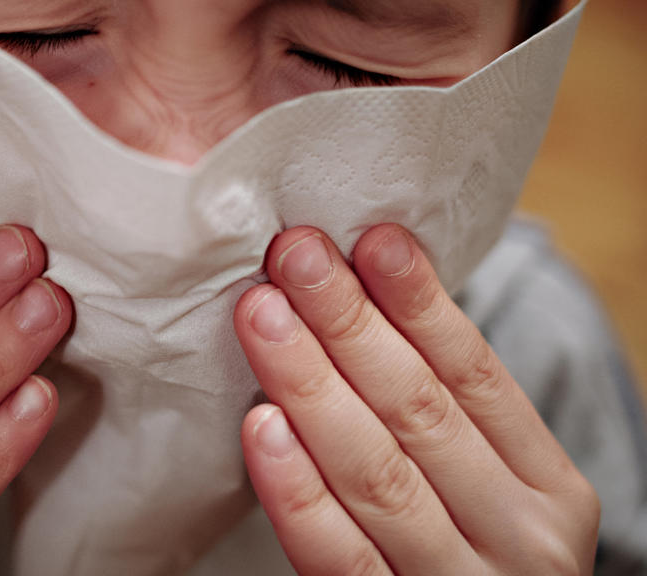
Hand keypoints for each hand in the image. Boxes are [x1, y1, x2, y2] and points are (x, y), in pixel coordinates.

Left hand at [235, 225, 599, 574]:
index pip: (477, 376)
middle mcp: (520, 538)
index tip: (370, 237)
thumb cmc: (471, 553)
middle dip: (349, 324)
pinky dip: (296, 489)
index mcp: (548, 488)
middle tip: (293, 255)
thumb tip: (366, 300)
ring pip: (376, 473)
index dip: (420, 303)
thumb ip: (441, 418)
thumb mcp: (488, 489)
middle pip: (419, 412)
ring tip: (264, 315)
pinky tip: (261, 426)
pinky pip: (337, 555)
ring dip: (312, 385)